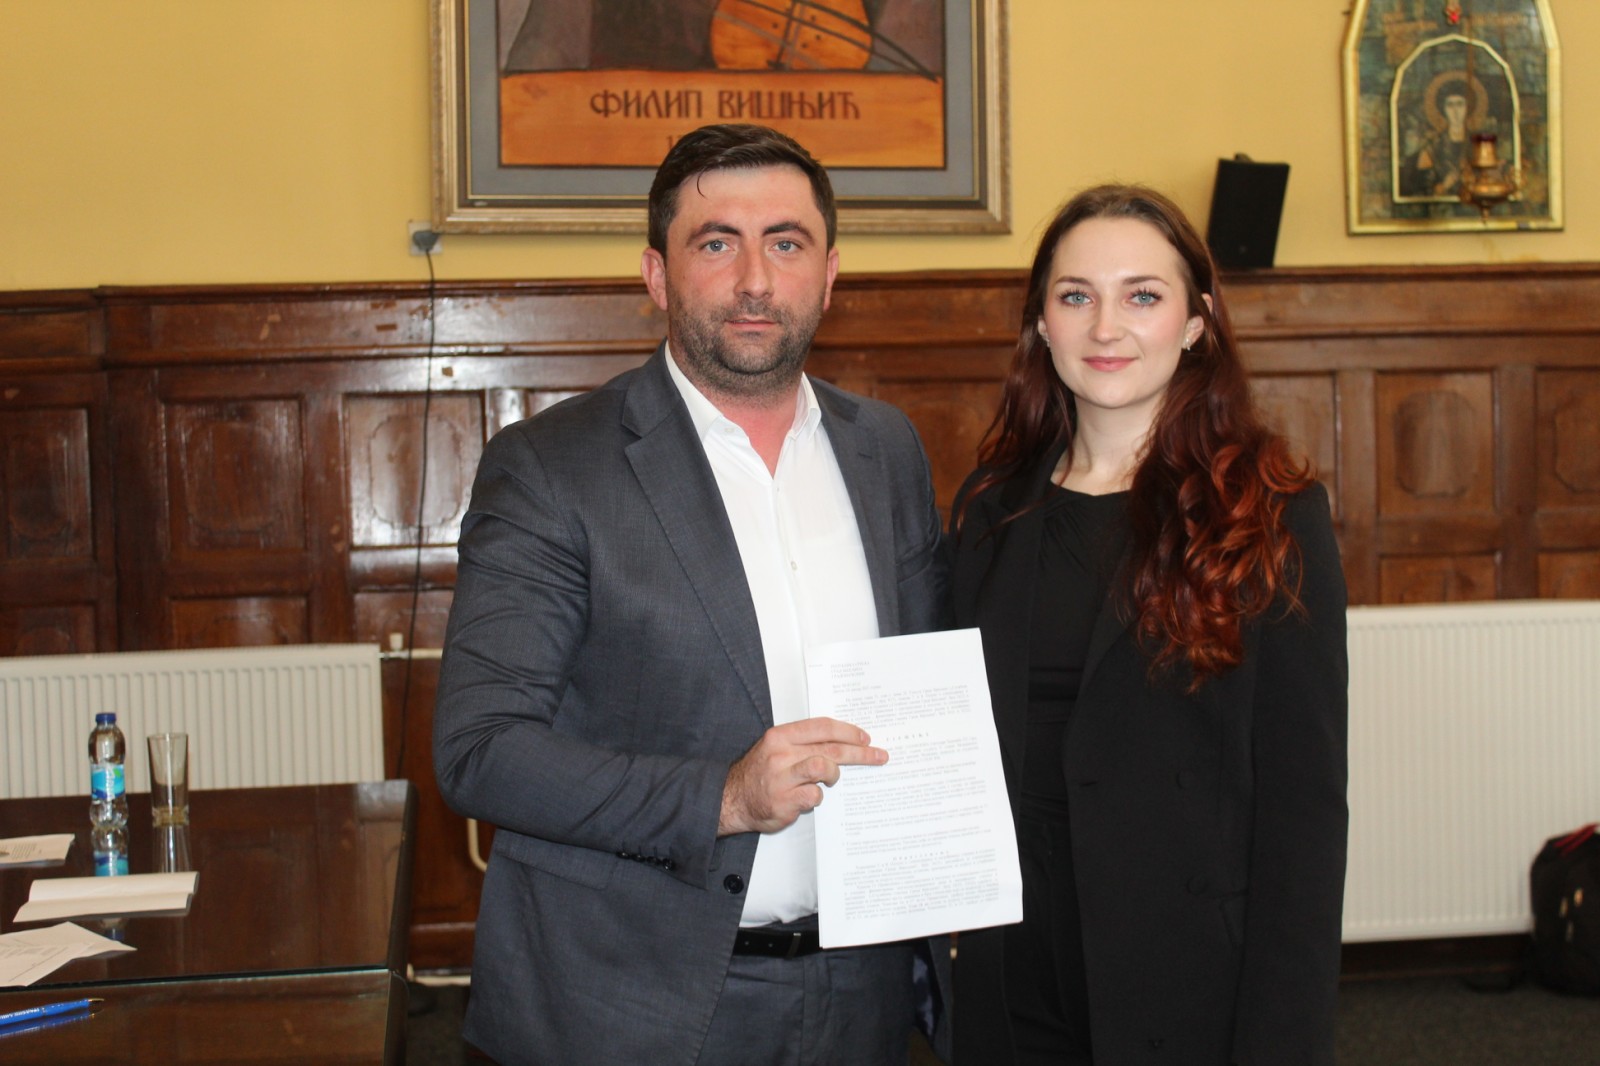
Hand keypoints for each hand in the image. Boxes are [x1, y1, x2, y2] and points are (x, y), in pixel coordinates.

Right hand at [717, 717, 887, 835]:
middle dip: (860, 753)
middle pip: (831, 748)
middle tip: (878, 756)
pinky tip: (807, 797)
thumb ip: (803, 744)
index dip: (848, 731)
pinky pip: (814, 796)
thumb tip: (841, 743)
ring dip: (834, 775)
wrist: (731, 799)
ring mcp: (782, 777)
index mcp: (780, 736)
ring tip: (831, 780)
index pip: (822, 727)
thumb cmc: (759, 774)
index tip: (865, 738)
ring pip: (824, 767)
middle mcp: (781, 754)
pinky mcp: (784, 801)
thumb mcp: (775, 748)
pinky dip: (817, 797)